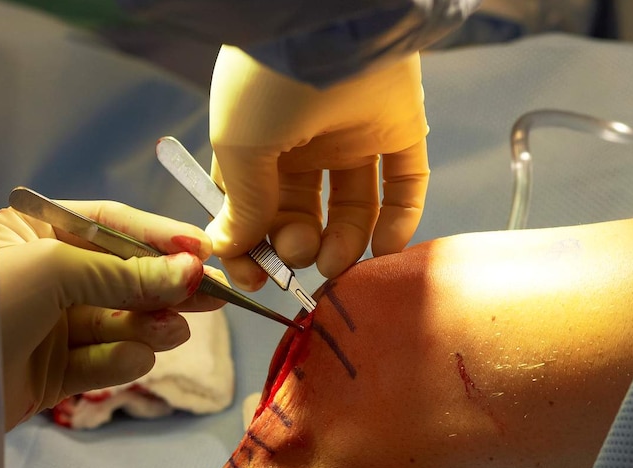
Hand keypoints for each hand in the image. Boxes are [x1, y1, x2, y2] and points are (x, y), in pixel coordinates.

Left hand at [0, 200, 223, 429]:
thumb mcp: (56, 270)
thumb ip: (127, 273)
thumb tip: (191, 270)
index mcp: (36, 236)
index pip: (111, 226)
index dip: (159, 236)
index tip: (203, 250)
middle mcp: (46, 278)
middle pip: (125, 277)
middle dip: (167, 285)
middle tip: (215, 294)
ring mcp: (51, 328)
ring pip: (120, 322)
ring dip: (150, 326)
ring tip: (173, 330)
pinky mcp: (54, 373)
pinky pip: (101, 362)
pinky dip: (122, 361)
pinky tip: (135, 358)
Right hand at [208, 46, 429, 288]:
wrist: (327, 25)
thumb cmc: (266, 83)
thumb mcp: (239, 147)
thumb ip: (242, 204)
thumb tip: (227, 246)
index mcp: (258, 143)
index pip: (253, 208)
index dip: (251, 247)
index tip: (254, 278)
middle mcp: (306, 142)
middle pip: (304, 213)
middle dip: (298, 245)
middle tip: (299, 256)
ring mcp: (354, 136)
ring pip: (354, 207)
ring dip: (344, 244)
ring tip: (334, 262)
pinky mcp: (400, 129)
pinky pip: (405, 184)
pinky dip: (400, 221)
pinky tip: (384, 247)